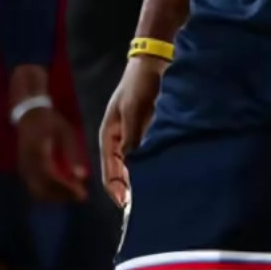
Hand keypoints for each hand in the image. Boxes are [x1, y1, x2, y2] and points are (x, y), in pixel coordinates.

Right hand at [16, 105, 89, 204]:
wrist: (29, 113)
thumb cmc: (49, 120)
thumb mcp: (65, 132)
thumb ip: (73, 153)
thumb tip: (82, 176)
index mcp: (38, 154)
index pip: (51, 179)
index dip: (66, 190)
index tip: (82, 194)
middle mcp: (28, 164)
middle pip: (43, 190)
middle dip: (62, 196)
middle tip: (81, 195)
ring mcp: (24, 168)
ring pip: (38, 191)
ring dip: (55, 196)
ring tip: (73, 192)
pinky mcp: (24, 169)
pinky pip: (34, 187)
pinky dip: (48, 192)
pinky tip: (61, 188)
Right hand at [100, 54, 167, 207]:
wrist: (154, 63)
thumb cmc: (139, 85)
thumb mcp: (132, 111)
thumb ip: (131, 138)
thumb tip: (131, 167)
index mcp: (109, 136)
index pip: (108, 171)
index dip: (116, 189)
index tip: (127, 206)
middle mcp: (120, 140)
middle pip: (121, 172)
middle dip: (128, 189)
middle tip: (143, 206)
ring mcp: (133, 136)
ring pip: (134, 166)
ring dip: (141, 180)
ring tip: (153, 195)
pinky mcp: (147, 133)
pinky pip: (147, 156)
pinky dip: (151, 167)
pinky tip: (162, 176)